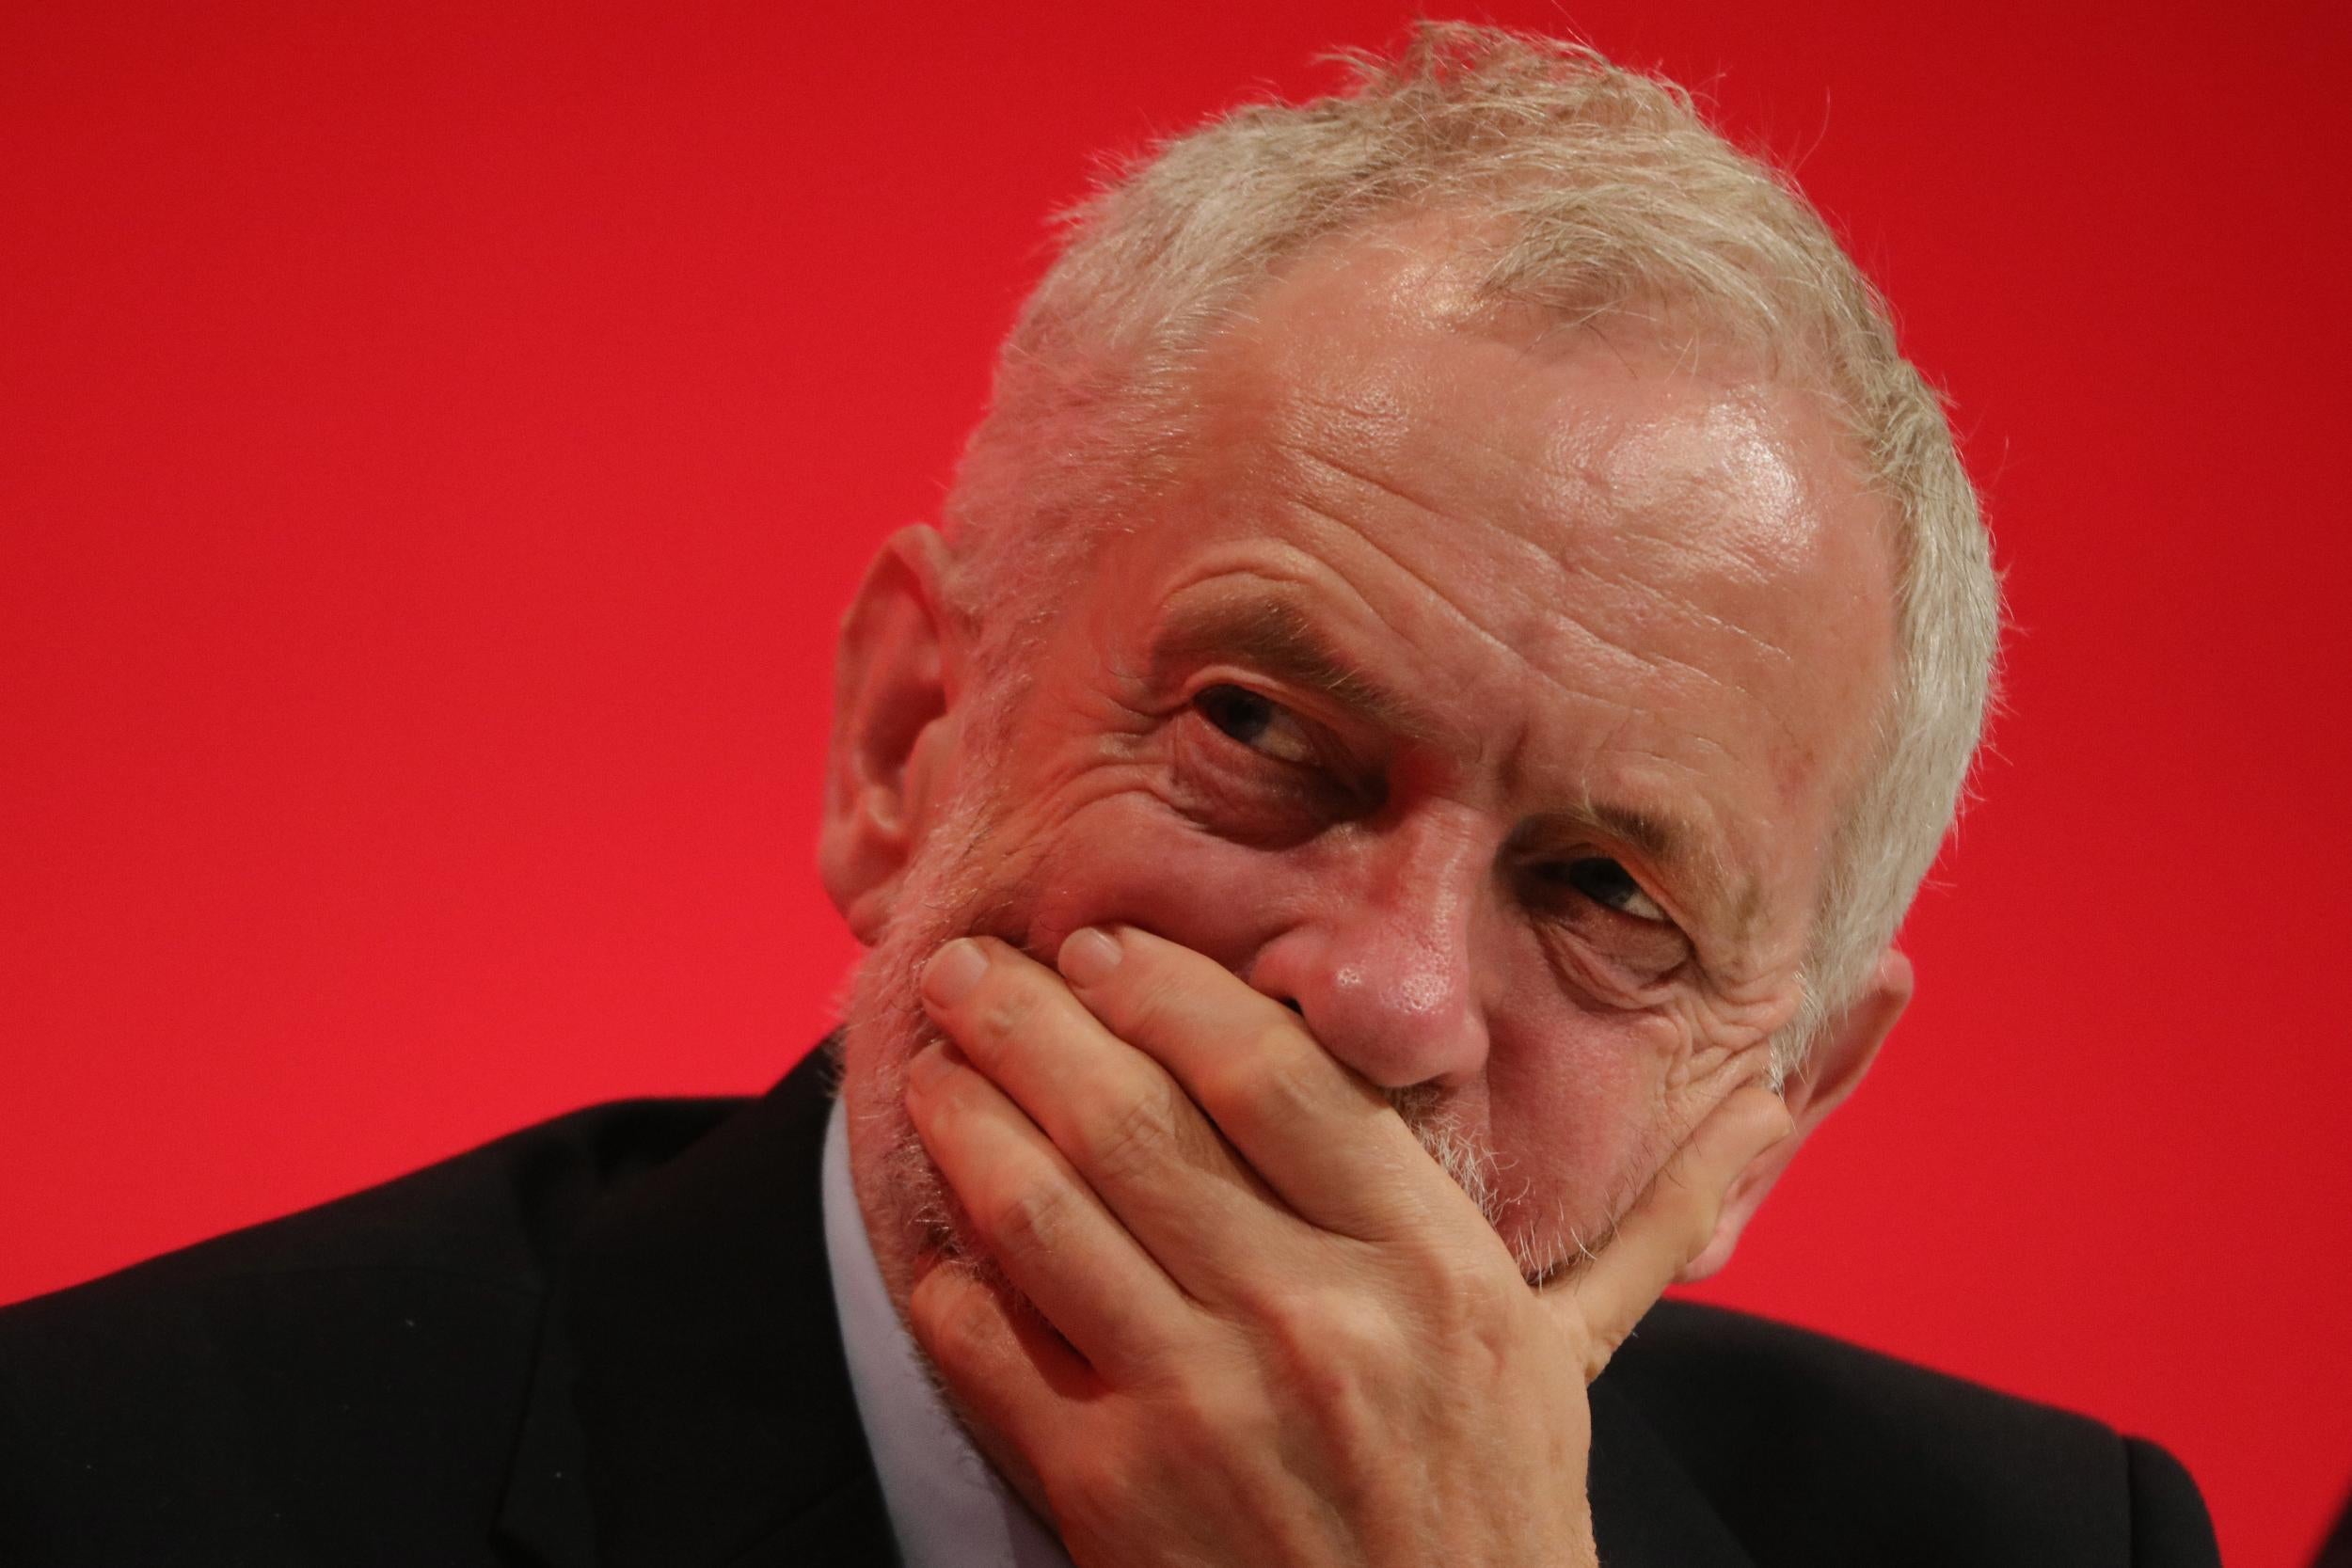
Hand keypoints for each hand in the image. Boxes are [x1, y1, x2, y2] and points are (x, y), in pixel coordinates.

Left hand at [902, 924, 1790, 1567]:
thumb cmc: (1492, 1522)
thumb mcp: (1573, 1366)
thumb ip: (1649, 1223)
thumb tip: (1773, 1097)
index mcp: (1440, 1275)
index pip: (1283, 1078)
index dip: (1174, 992)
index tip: (1104, 946)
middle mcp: (1324, 1329)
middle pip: (1141, 1122)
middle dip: (1033, 1024)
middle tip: (973, 968)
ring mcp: (1209, 1418)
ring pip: (1049, 1216)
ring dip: (968, 1122)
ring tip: (929, 1065)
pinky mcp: (1112, 1506)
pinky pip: (998, 1354)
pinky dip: (948, 1279)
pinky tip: (929, 1229)